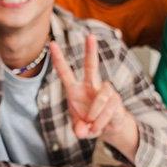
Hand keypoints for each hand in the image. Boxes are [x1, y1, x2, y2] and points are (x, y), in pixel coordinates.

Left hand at [51, 35, 137, 156]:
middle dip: (91, 51)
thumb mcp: (79, 129)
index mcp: (75, 90)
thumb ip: (77, 129)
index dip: (58, 59)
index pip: (65, 72)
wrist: (108, 128)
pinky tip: (99, 126)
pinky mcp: (116, 99)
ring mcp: (104, 91)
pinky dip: (102, 121)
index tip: (51, 44)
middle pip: (91, 66)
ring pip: (101, 98)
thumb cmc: (89, 123)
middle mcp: (90, 86)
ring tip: (91, 126)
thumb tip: (83, 130)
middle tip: (90, 36)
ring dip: (95, 115)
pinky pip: (109, 109)